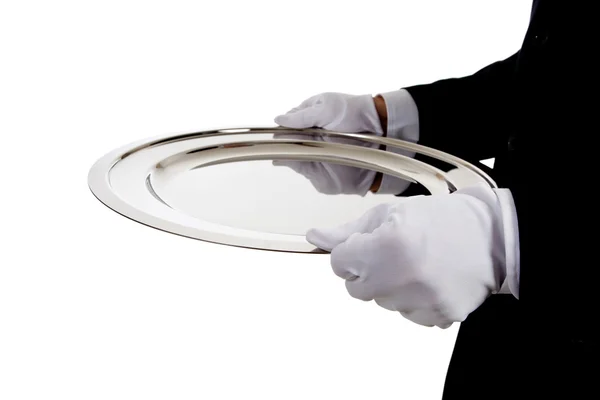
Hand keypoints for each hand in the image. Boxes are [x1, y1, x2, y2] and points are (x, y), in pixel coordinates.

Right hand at [272, 92, 386, 194]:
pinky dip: (302, 168)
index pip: (286, 126)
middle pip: (287, 143)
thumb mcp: (326, 107)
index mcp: (307, 118)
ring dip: (291, 156)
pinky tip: (301, 163)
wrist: (378, 132)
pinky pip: (305, 171)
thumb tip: (277, 120)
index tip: (280, 133)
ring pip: (293, 157)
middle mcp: (308, 137)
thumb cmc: (352, 112)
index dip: (282, 130)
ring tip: (290, 153)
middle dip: (284, 145)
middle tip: (284, 145)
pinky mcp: (320, 171)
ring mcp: (314, 154)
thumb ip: (301, 116)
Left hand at [306, 183, 510, 328]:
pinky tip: (431, 280)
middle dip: (367, 271)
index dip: (352, 250)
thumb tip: (314, 237)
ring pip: (382, 302)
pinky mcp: (440, 317)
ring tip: (418, 264)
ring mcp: (422, 302)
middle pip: (355, 288)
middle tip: (394, 253)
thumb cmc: (440, 218)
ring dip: (391, 286)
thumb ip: (347, 231)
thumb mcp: (389, 214)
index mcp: (385, 246)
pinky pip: (409, 315)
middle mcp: (401, 278)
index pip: (338, 263)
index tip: (369, 243)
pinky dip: (415, 300)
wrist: (492, 235)